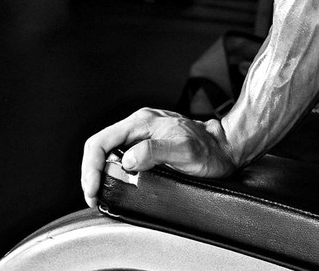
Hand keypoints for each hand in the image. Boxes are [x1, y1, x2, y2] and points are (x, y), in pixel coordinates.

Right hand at [80, 107, 239, 209]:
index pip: (101, 142)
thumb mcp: (185, 151)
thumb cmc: (210, 149)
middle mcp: (140, 126)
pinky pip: (121, 157)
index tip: (93, 188)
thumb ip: (155, 151)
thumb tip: (128, 159)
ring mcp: (143, 135)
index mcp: (142, 122)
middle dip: (91, 172)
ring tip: (99, 193)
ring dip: (100, 173)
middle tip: (94, 196)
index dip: (91, 167)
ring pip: (108, 152)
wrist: (227, 148)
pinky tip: (114, 184)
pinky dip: (112, 172)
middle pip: (100, 147)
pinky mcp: (148, 146)